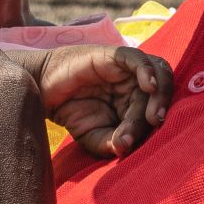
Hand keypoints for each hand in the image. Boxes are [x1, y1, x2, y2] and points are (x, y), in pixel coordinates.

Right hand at [36, 45, 173, 161]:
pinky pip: (139, 59)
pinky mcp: (115, 55)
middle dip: (156, 112)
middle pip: (159, 94)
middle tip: (153, 125)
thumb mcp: (91, 136)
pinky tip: (149, 86)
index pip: (152, 113)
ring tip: (154, 115)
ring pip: (158, 73)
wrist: (41, 89)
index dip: (147, 129)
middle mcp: (135, 84)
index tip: (127, 144)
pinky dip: (148, 71)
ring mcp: (127, 69)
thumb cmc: (70, 111)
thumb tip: (124, 147)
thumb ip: (109, 143)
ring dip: (161, 94)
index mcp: (135, 103)